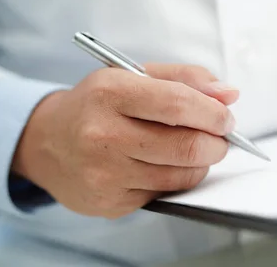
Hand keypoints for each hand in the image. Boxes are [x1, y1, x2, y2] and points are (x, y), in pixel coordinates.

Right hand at [12, 64, 238, 218]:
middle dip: (217, 143)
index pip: (178, 104)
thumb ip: (186, 78)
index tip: (226, 117)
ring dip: (202, 162)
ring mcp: (104, 173)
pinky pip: (164, 193)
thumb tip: (228, 94)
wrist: (48, 142)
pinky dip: (177, 178)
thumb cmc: (99, 104)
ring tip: (196, 148)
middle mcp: (102, 134)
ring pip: (181, 174)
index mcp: (111, 93)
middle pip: (185, 146)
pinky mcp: (109, 202)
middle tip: (220, 137)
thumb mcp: (135, 75)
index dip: (213, 113)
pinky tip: (165, 164)